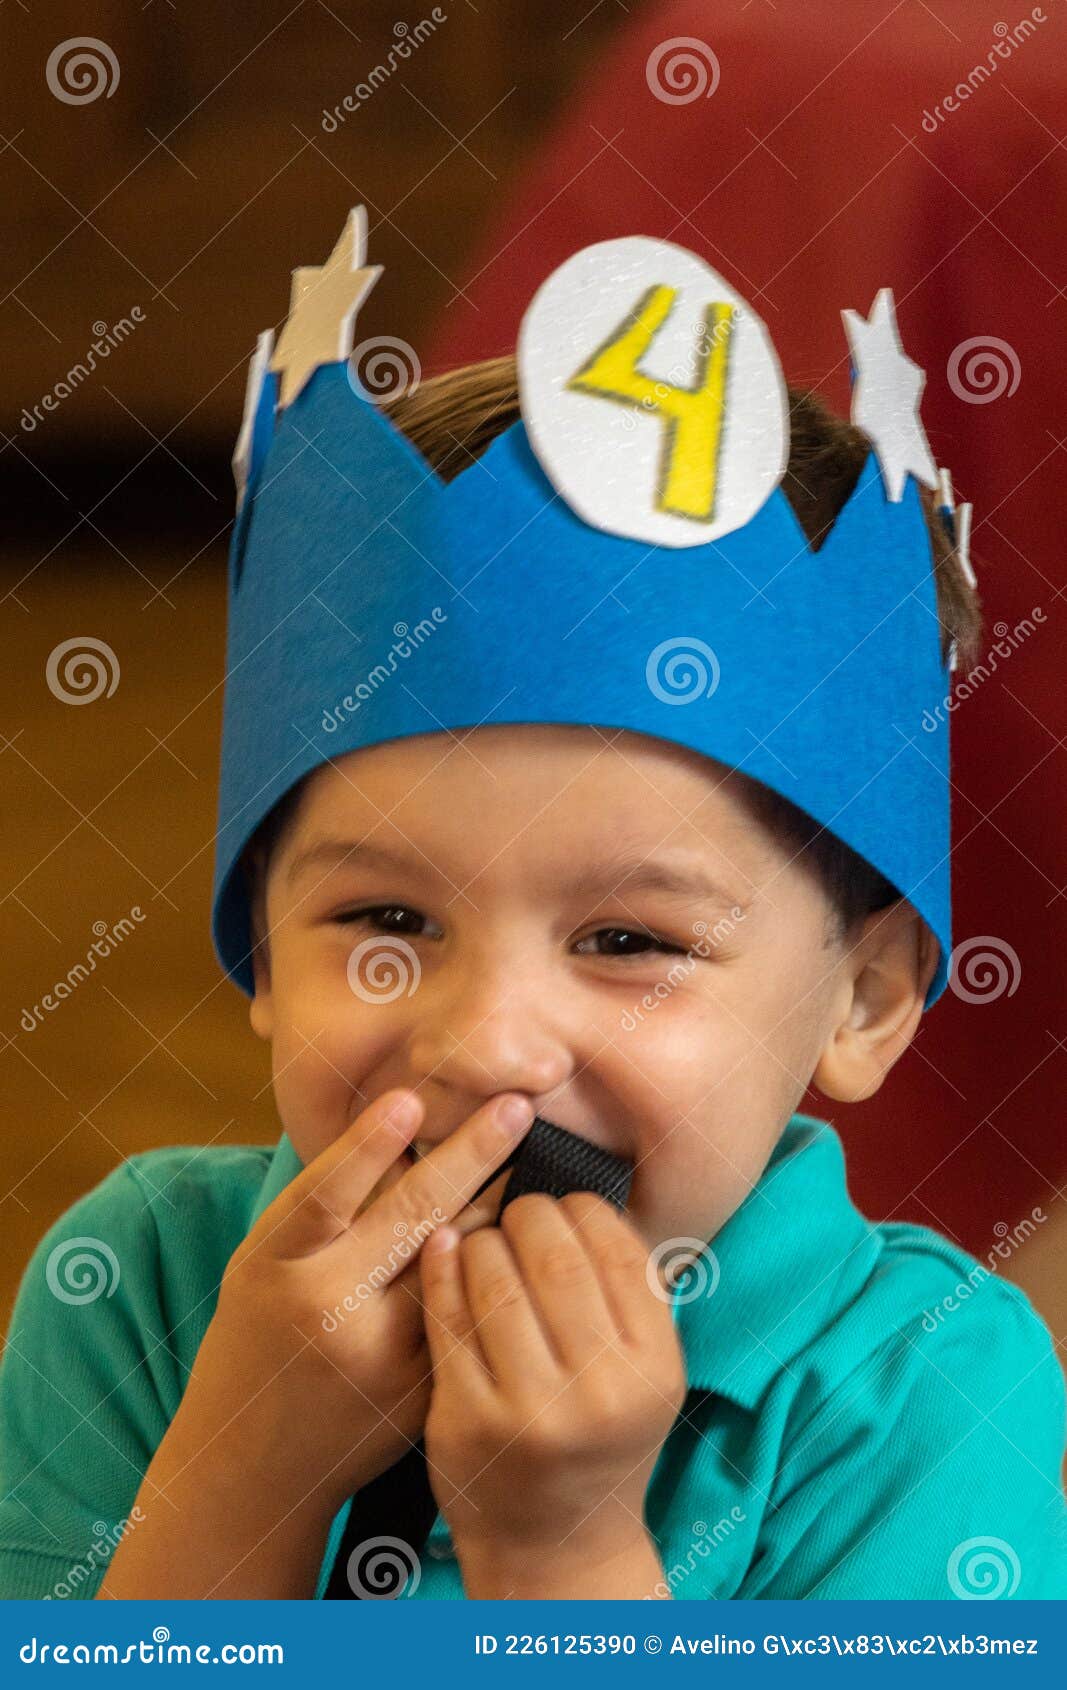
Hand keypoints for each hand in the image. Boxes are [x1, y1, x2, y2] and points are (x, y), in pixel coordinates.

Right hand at [179, 1088, 534, 1515]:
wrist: (251, 1467)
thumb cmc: (258, 1337)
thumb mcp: (262, 1263)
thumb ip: (322, 1207)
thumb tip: (403, 1122)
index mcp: (275, 1268)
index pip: (326, 1193)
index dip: (368, 1146)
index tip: (411, 1098)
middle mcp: (327, 1310)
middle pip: (408, 1219)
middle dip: (470, 1156)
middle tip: (517, 1106)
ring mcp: (381, 1357)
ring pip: (454, 1264)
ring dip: (498, 1208)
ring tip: (536, 1155)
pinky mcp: (421, 1392)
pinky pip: (468, 1314)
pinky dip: (495, 1270)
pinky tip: (525, 1233)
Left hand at [419, 1190, 686, 1580]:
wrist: (555, 1551)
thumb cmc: (600, 1442)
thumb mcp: (642, 1377)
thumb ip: (627, 1296)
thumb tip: (584, 1194)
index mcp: (651, 1372)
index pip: (617, 1251)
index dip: (585, 1208)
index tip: (566, 1202)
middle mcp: (597, 1393)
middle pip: (554, 1256)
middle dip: (529, 1213)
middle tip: (518, 1209)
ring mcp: (527, 1411)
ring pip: (495, 1278)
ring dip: (483, 1238)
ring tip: (483, 1237)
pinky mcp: (464, 1421)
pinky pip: (447, 1318)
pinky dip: (442, 1270)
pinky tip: (443, 1248)